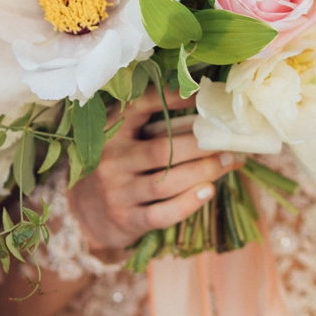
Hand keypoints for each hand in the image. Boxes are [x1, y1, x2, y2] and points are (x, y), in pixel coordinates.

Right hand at [68, 88, 239, 251]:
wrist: (86, 211)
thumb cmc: (117, 165)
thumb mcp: (121, 138)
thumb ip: (149, 122)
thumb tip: (203, 103)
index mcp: (111, 132)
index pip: (140, 107)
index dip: (171, 98)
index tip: (202, 95)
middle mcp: (111, 160)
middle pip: (162, 150)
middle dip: (201, 145)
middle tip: (229, 142)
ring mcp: (117, 192)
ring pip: (166, 182)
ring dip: (204, 172)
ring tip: (228, 162)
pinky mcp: (127, 220)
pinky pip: (163, 213)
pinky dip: (189, 203)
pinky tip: (208, 191)